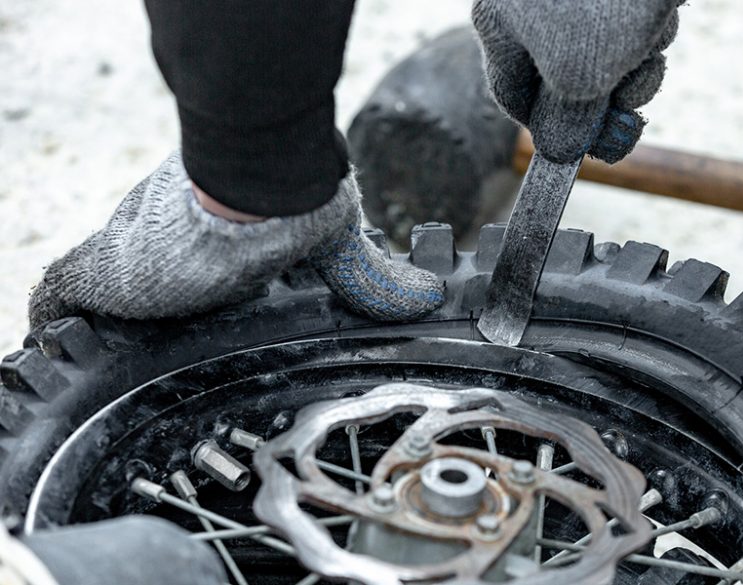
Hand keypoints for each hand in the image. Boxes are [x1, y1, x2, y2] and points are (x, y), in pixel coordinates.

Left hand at [29, 153, 443, 328]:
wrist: (252, 183)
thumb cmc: (293, 207)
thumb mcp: (337, 252)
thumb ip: (371, 277)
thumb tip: (428, 298)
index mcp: (223, 247)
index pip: (199, 272)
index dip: (191, 292)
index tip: (194, 314)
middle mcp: (175, 247)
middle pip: (149, 282)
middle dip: (148, 307)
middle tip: (147, 345)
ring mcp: (137, 258)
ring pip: (105, 287)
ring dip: (104, 315)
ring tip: (103, 348)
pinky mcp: (107, 272)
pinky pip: (65, 298)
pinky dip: (63, 317)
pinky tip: (68, 335)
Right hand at [472, 0, 680, 163]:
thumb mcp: (579, 77)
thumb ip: (567, 123)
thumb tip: (559, 151)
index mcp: (500, 25)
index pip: (512, 96)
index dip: (547, 129)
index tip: (580, 149)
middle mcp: (531, 6)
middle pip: (565, 81)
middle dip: (603, 98)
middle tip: (628, 109)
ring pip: (605, 56)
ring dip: (634, 66)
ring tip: (648, 43)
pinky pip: (630, 27)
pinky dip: (648, 32)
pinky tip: (661, 14)